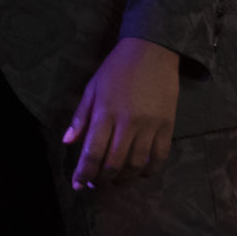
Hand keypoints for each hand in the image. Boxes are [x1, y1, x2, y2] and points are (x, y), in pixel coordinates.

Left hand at [63, 36, 179, 188]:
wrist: (152, 51)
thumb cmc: (116, 68)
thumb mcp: (92, 87)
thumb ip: (81, 117)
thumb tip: (68, 142)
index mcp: (105, 112)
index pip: (92, 152)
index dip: (84, 172)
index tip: (78, 185)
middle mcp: (128, 122)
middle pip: (114, 162)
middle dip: (102, 179)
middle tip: (95, 184)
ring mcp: (150, 126)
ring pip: (137, 164)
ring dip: (124, 178)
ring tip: (115, 180)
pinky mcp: (168, 126)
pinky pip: (160, 157)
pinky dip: (150, 170)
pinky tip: (140, 173)